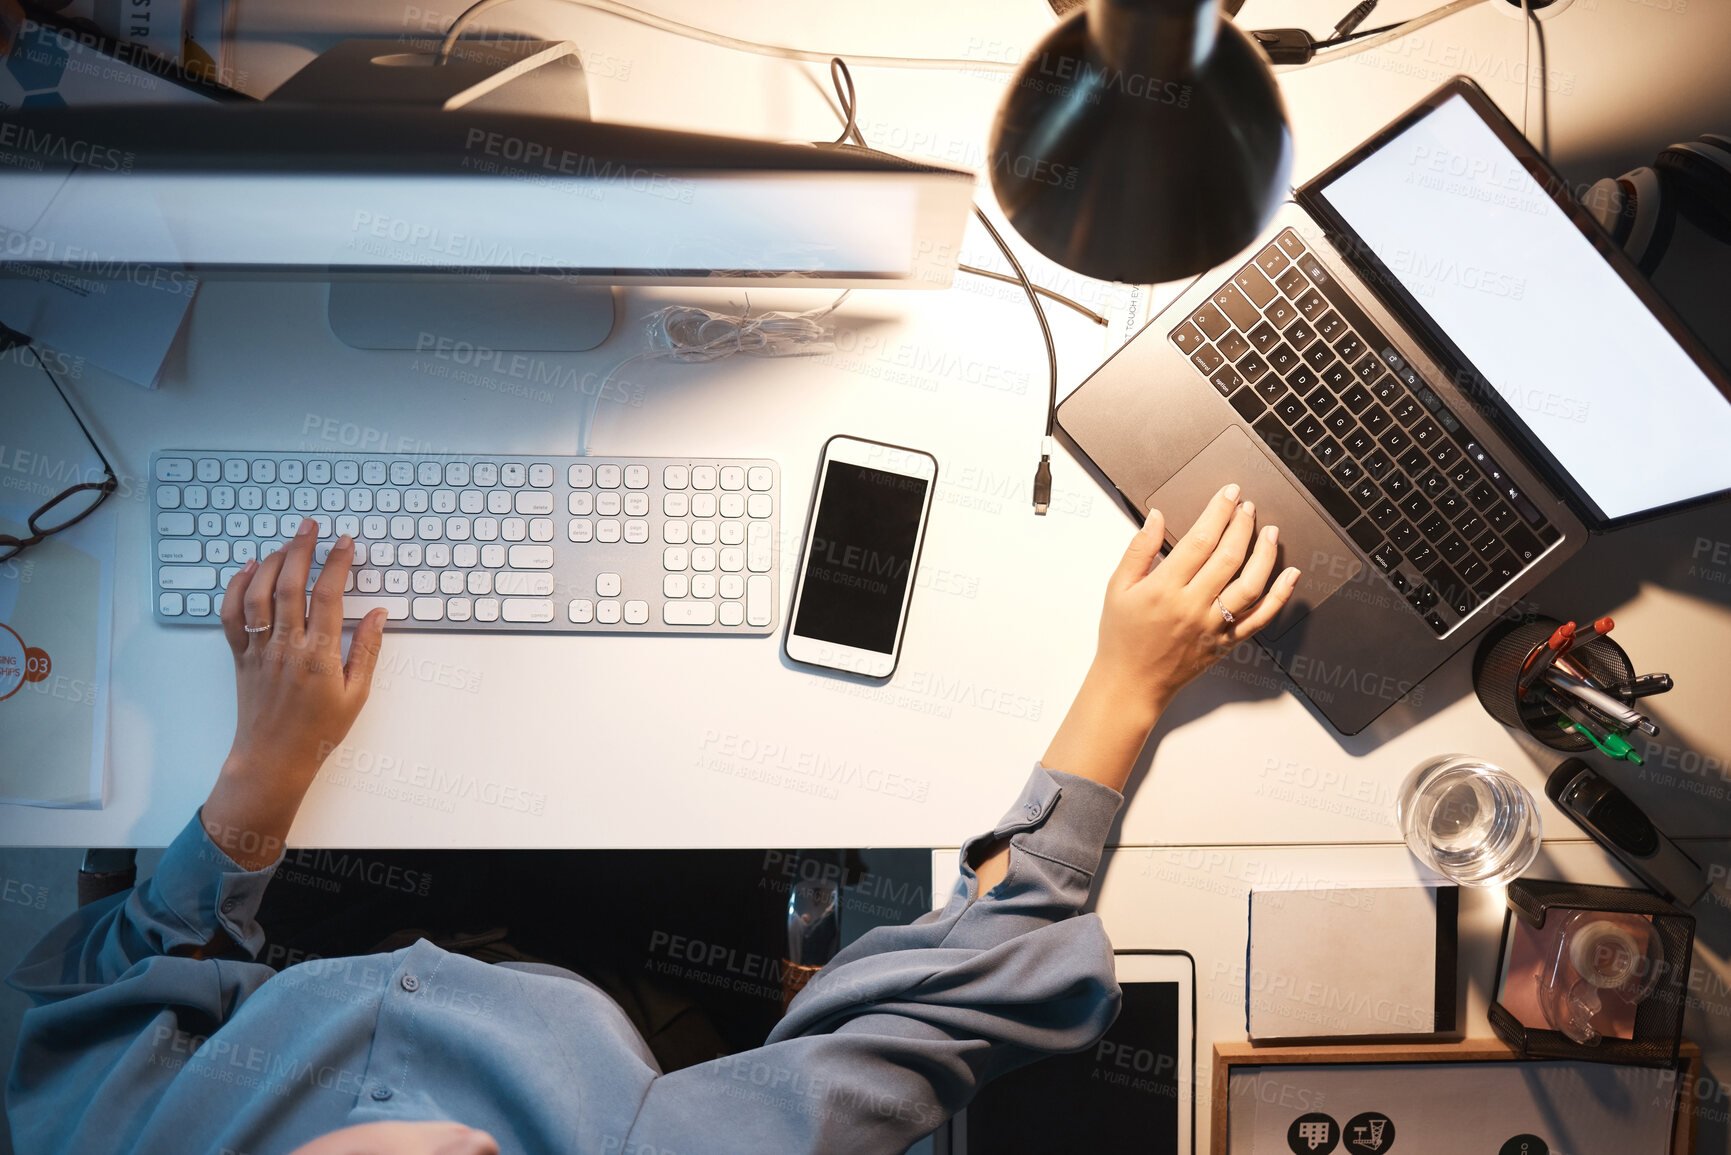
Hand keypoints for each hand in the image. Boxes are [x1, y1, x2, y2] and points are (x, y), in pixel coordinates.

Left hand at [202, 520, 385, 867]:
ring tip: (287, 543)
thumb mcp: (356, 695)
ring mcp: (259, 651)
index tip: (346, 543)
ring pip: (259, 593)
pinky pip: (232, 615)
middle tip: (312, 526)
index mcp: (319, 657)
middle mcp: (286, 648)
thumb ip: (367, 650)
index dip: (337, 564)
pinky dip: (237, 587)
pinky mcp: (240, 656)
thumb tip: (377, 614)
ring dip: (272, 561)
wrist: (273, 760)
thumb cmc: (318, 732)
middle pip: (290, 585)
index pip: (328, 597)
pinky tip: (249, 569)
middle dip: (301, 549)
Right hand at [974, 486, 1299, 891]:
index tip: (1228, 493)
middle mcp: (1193, 606)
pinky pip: (1260, 618)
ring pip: (1250, 584)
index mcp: (1164, 589)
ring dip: (1264, 554)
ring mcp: (1213, 626)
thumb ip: (1138, 550)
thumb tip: (1156, 517)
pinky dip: (1279, 596)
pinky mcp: (1227, 642)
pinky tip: (1290, 575)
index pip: (1199, 540)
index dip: (1218, 512)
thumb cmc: (1122, 637)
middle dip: (1242, 525)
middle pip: (1228, 557)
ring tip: (1270, 531)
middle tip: (1248, 506)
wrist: (1131, 684)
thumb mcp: (1117, 588)